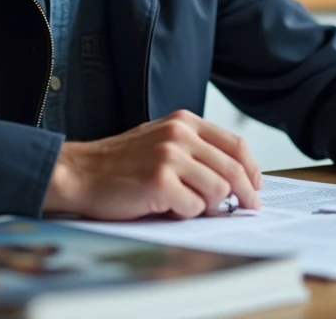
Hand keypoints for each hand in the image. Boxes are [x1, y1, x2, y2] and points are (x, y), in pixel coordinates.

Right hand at [42, 109, 262, 219]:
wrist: (79, 173)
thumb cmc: (120, 163)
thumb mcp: (160, 140)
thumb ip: (194, 150)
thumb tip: (235, 177)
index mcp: (184, 122)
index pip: (235, 144)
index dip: (252, 168)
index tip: (255, 185)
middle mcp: (179, 135)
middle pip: (233, 169)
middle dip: (246, 194)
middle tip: (249, 208)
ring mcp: (169, 157)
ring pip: (217, 190)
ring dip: (207, 206)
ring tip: (187, 205)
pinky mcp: (159, 182)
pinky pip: (193, 207)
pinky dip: (185, 214)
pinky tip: (167, 208)